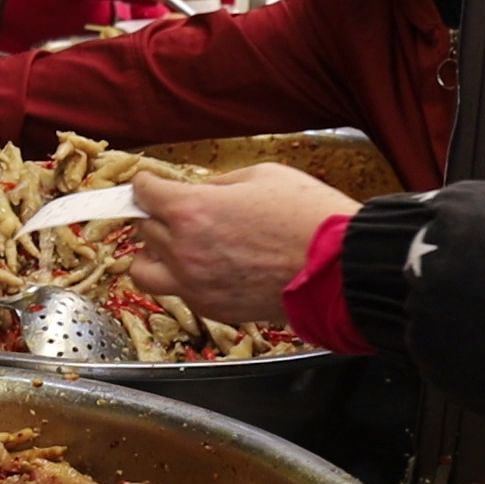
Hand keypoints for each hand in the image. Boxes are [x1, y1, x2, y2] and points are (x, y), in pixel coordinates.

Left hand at [129, 164, 361, 322]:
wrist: (342, 267)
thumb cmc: (310, 218)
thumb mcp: (261, 176)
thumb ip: (218, 184)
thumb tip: (200, 190)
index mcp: (191, 210)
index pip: (143, 193)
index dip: (147, 185)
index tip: (150, 184)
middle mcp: (184, 250)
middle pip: (143, 229)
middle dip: (158, 217)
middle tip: (177, 212)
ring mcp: (194, 284)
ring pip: (144, 270)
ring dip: (154, 255)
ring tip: (177, 247)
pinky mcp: (211, 307)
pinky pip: (178, 292)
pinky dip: (184, 279)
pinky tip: (210, 268)